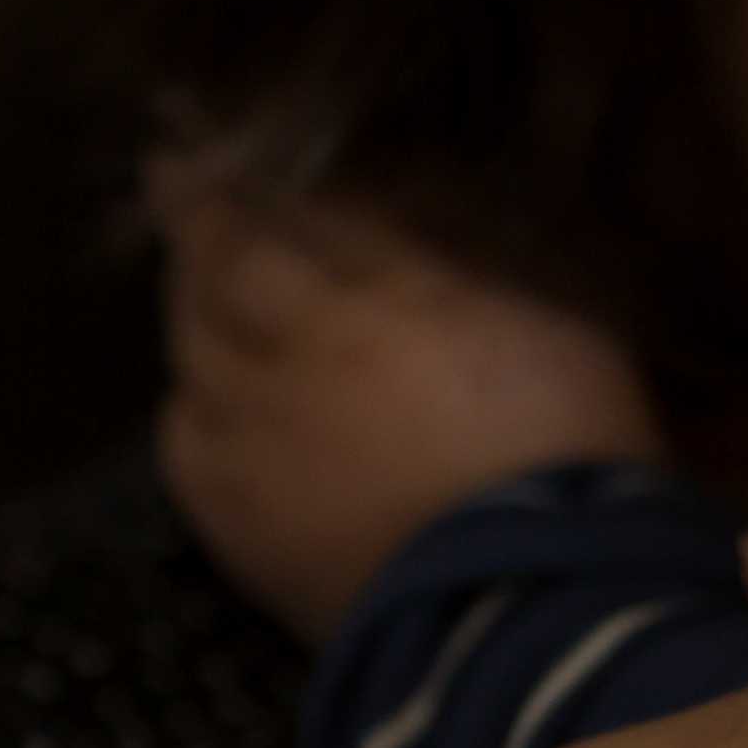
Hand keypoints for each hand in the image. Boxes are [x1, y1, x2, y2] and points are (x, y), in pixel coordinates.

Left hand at [154, 165, 666, 639]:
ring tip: (194, 287)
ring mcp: (251, 455)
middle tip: (179, 190)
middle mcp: (284, 370)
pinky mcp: (241, 534)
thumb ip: (454, 258)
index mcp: (364, 308)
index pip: (268, 226)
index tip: (192, 143)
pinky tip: (201, 398)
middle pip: (211, 284)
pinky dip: (187, 403)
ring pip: (187, 359)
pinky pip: (185, 447)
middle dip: (195, 234)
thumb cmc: (568, 443)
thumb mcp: (546, 316)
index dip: (227, 184)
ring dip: (185, 309)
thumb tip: (386, 199)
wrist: (529, 604)